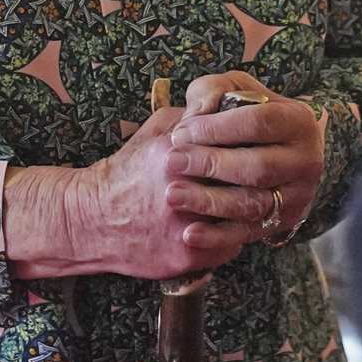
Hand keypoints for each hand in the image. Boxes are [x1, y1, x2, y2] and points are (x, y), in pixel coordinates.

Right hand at [2, 107, 245, 280]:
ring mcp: (185, 227)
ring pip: (241, 219)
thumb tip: (224, 105)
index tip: (260, 146)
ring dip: (251, 209)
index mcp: (176, 154)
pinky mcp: (186, 255)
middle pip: (244, 185)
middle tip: (266, 176)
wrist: (95, 218)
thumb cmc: (128, 170)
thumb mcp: (153, 130)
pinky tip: (229, 225)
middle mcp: (182, 191)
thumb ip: (189, 116)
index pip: (232, 148)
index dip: (250, 147)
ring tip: (254, 200)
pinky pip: (229, 246)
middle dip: (257, 181)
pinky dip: (234, 236)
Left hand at [164, 71, 323, 249]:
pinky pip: (249, 233)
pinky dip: (218, 237)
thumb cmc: (247, 111)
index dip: (216, 129)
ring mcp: (297, 195)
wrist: (279, 147)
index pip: (257, 122)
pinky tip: (189, 234)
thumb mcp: (235, 89)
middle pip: (257, 167)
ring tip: (173, 194)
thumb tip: (196, 115)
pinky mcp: (283, 223)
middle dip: (210, 165)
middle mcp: (305, 160)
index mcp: (297, 120)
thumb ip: (213, 91)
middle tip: (172, 162)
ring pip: (253, 204)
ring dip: (210, 202)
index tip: (180, 133)